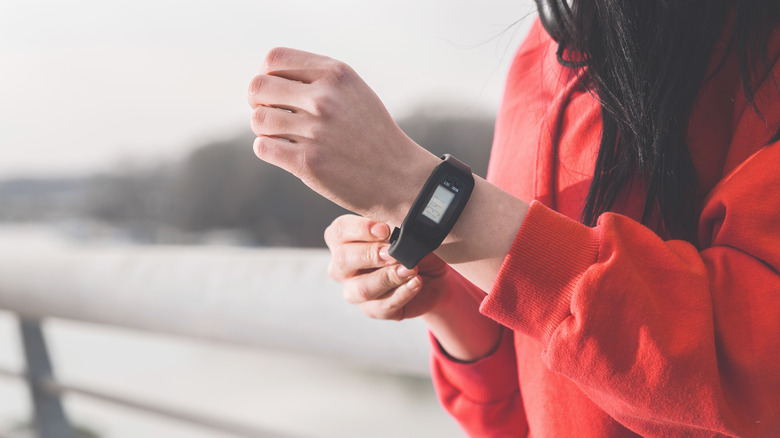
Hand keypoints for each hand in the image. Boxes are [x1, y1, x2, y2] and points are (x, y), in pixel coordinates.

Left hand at [248, 48, 438, 223]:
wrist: (400, 177)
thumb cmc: (373, 135)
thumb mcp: (354, 92)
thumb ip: (318, 80)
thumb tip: (269, 79)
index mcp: (336, 74)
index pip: (274, 60)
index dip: (267, 76)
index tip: (277, 93)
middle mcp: (325, 98)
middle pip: (258, 88)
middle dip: (258, 102)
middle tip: (273, 116)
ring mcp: (315, 131)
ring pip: (258, 120)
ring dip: (265, 130)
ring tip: (284, 137)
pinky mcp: (307, 162)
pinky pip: (263, 148)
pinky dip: (269, 151)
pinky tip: (287, 154)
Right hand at [325, 214, 453, 320]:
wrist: (433, 275)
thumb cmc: (412, 247)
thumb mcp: (406, 230)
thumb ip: (396, 225)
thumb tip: (395, 223)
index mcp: (344, 240)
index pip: (339, 230)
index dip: (359, 229)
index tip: (385, 229)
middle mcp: (343, 267)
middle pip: (343, 260)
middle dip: (371, 254)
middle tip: (393, 252)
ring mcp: (355, 291)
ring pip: (361, 289)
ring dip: (388, 277)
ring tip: (410, 269)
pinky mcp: (373, 310)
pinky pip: (383, 306)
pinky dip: (402, 293)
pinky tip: (415, 283)